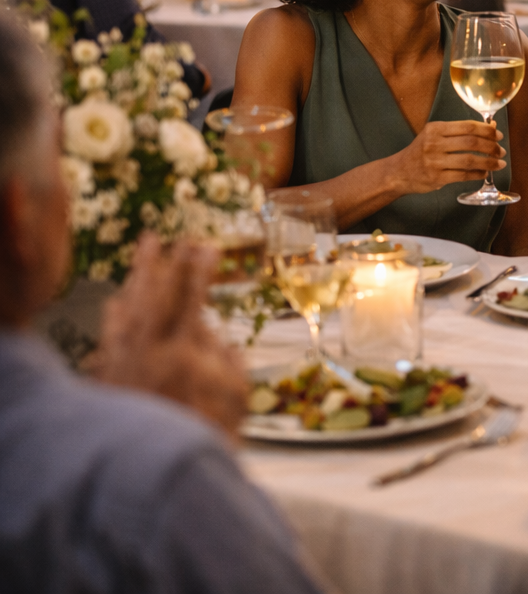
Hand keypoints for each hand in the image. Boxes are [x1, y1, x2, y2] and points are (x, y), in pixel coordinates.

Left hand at [89, 235, 246, 437]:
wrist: (154, 472)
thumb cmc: (207, 434)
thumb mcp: (236, 395)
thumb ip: (226, 357)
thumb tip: (210, 331)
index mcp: (183, 352)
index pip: (192, 298)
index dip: (200, 270)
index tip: (208, 247)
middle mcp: (147, 351)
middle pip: (155, 295)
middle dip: (166, 263)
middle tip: (174, 238)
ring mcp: (124, 363)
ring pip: (128, 309)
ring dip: (137, 278)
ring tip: (145, 251)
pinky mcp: (108, 379)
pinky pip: (108, 335)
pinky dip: (114, 314)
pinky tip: (116, 301)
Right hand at [390, 119, 505, 194]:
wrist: (399, 172)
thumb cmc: (421, 151)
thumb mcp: (435, 135)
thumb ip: (459, 132)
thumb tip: (490, 128)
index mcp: (435, 128)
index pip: (468, 126)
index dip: (487, 130)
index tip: (498, 135)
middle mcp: (434, 143)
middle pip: (471, 142)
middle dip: (491, 147)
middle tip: (501, 150)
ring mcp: (435, 162)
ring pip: (469, 160)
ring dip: (489, 162)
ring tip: (499, 163)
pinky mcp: (436, 178)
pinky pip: (464, 176)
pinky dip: (478, 174)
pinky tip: (485, 173)